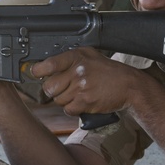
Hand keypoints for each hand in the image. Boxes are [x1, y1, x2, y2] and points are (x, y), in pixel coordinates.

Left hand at [29, 48, 144, 115]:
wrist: (129, 86)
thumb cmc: (108, 71)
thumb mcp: (90, 56)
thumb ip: (69, 59)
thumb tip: (46, 65)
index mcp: (76, 57)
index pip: (48, 64)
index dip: (38, 70)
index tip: (35, 73)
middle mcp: (77, 71)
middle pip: (49, 87)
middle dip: (53, 90)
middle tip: (63, 88)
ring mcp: (81, 87)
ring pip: (58, 100)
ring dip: (65, 100)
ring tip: (78, 93)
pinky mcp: (85, 102)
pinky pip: (68, 109)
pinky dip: (73, 108)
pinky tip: (82, 101)